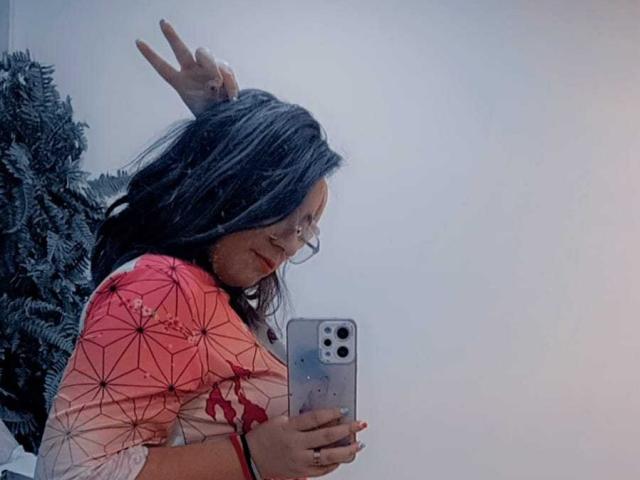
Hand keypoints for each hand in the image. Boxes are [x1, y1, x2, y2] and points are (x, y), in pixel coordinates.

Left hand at [135, 19, 239, 116]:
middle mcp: (192, 72)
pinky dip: (229, 79)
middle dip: (171, 35)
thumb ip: (207, 93)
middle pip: (180, 50)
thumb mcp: (205, 111)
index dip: (151, 55)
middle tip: (162, 23)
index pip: (163, 67)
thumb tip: (217, 78)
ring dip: (211, 67)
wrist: (228, 120)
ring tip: (217, 87)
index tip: (138, 41)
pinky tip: (230, 94)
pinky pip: (225, 67)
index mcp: (181, 84)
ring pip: (205, 54)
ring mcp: (207, 70)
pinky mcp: (223, 72)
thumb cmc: (213, 117)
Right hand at [245, 407, 366, 478]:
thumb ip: (301, 419)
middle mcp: (296, 445)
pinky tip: (343, 458)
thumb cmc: (265, 436)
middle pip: (326, 437)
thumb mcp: (280, 420)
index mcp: (290, 427)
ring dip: (347, 451)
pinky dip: (335, 464)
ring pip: (328, 457)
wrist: (252, 458)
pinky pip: (323, 470)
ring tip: (358, 445)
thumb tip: (325, 417)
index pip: (315, 419)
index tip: (344, 410)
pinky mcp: (301, 472)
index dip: (331, 414)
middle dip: (347, 430)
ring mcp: (300, 460)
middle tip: (360, 425)